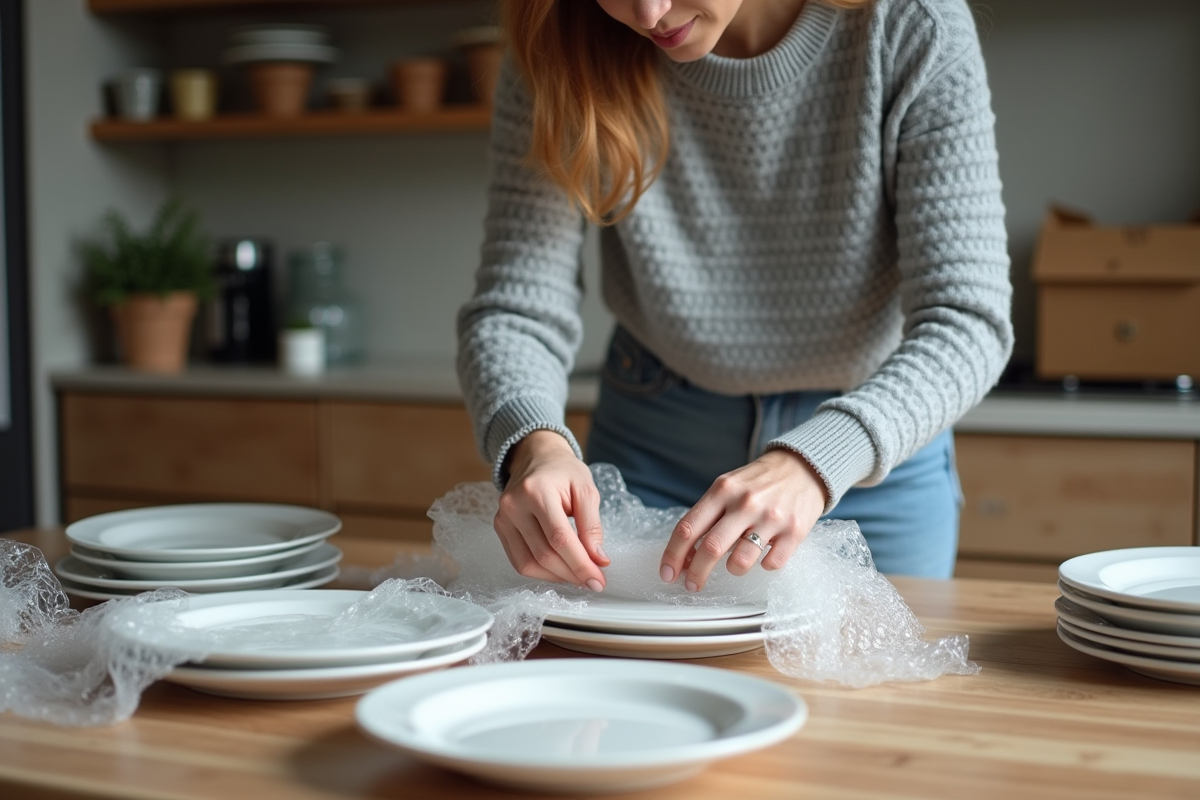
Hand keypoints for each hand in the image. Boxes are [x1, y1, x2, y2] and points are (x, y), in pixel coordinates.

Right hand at [494, 430, 609, 589]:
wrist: (537, 457)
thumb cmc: (564, 472)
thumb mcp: (586, 490)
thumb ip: (592, 525)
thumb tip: (598, 559)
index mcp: (536, 491)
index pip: (559, 539)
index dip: (580, 564)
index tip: (598, 580)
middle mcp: (514, 505)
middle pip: (544, 554)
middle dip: (572, 573)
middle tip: (593, 581)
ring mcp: (503, 518)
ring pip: (529, 564)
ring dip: (557, 577)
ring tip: (578, 576)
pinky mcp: (500, 528)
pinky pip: (519, 561)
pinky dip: (541, 571)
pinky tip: (560, 569)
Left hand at [659, 449, 827, 591]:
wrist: (804, 467)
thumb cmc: (758, 482)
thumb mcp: (727, 487)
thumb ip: (707, 516)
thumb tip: (685, 555)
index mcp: (722, 490)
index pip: (688, 527)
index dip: (673, 555)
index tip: (667, 574)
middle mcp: (745, 502)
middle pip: (711, 548)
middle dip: (696, 574)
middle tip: (693, 585)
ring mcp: (771, 517)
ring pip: (740, 561)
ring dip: (733, 570)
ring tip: (736, 563)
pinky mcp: (795, 531)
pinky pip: (771, 564)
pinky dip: (764, 565)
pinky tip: (765, 553)